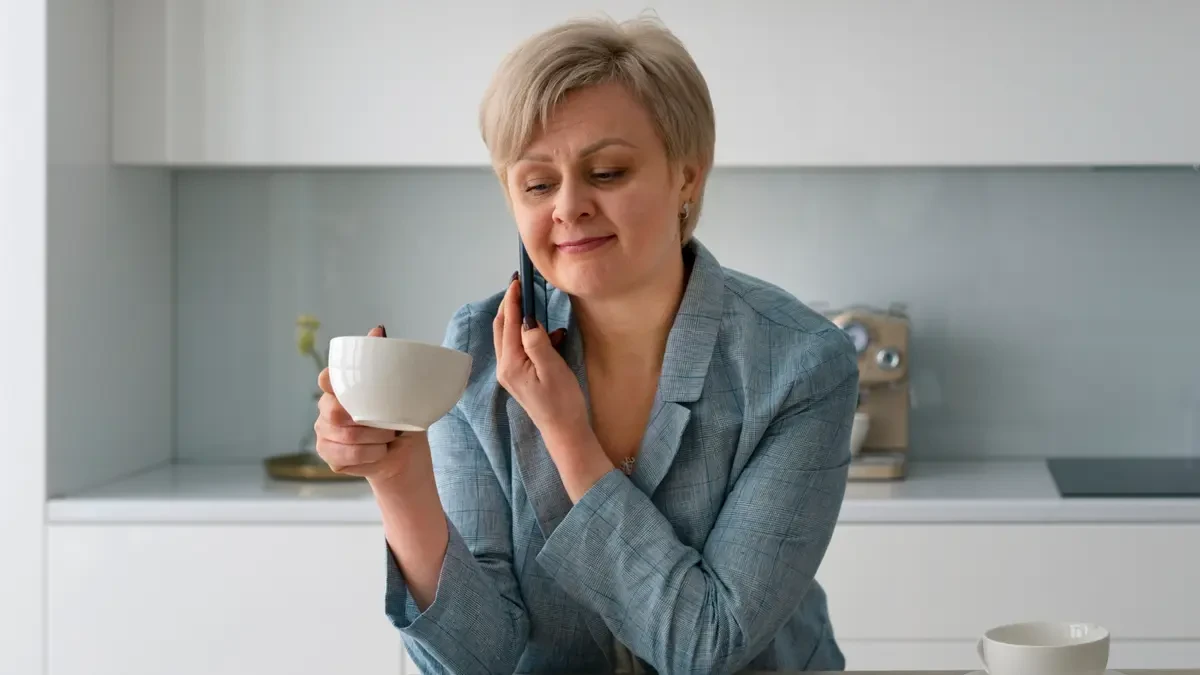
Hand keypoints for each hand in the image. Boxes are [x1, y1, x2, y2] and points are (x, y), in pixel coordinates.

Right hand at [314, 324, 430, 484]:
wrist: (406, 455)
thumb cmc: (400, 420)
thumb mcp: (399, 390)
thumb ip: (385, 362)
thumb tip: (378, 329)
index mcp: (340, 390)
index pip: (326, 379)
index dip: (331, 381)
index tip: (345, 384)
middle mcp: (327, 410)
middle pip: (333, 411)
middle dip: (366, 420)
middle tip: (389, 424)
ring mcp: (325, 434)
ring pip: (346, 435)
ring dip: (376, 438)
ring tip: (388, 437)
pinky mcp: (329, 456)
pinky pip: (348, 455)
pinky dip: (371, 454)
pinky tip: (379, 451)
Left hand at [494, 275, 582, 439]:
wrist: (565, 432)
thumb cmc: (562, 402)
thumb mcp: (552, 368)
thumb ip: (537, 341)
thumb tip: (527, 319)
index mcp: (510, 363)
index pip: (508, 322)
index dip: (512, 299)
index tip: (518, 278)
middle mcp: (504, 367)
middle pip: (501, 327)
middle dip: (510, 304)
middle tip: (521, 284)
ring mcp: (510, 373)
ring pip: (509, 336)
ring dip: (519, 318)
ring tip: (534, 304)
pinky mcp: (519, 376)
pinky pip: (519, 348)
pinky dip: (530, 335)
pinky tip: (549, 334)